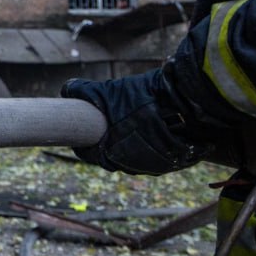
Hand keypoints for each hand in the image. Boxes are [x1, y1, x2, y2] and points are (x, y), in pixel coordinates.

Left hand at [63, 69, 210, 174]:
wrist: (189, 105)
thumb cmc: (144, 100)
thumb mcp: (109, 91)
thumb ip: (84, 91)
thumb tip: (66, 89)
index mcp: (112, 153)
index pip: (87, 153)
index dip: (82, 141)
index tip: (79, 130)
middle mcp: (132, 165)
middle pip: (110, 156)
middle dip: (105, 142)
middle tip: (104, 125)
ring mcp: (155, 166)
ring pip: (133, 157)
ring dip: (128, 144)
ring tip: (128, 124)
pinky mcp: (175, 162)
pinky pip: (155, 156)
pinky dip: (149, 145)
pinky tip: (151, 129)